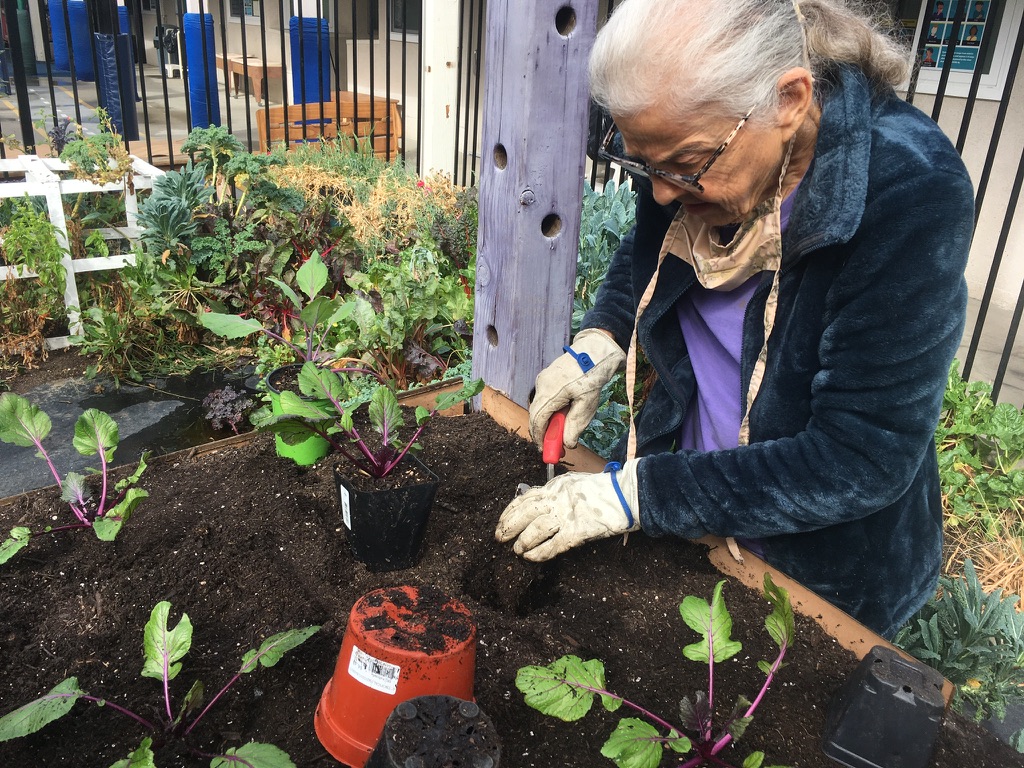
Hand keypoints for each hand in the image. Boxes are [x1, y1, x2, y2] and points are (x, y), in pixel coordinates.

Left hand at [496, 461, 639, 560]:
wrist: (627, 495)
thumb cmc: (601, 492)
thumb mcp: (572, 486)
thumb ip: (553, 495)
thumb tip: (533, 507)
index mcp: (555, 486)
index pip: (525, 498)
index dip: (509, 511)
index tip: (501, 522)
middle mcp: (558, 498)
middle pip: (525, 512)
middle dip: (509, 526)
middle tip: (499, 538)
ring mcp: (568, 514)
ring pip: (536, 529)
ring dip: (524, 541)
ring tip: (517, 550)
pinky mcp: (578, 531)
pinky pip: (553, 544)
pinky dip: (539, 552)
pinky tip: (531, 557)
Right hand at [529, 328, 625, 448]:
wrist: (594, 350)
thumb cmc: (592, 375)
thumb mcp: (587, 404)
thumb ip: (575, 425)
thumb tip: (567, 444)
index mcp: (550, 392)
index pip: (537, 419)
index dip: (539, 437)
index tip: (545, 450)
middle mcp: (542, 385)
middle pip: (536, 414)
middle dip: (544, 432)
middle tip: (557, 446)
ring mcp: (542, 380)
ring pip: (540, 407)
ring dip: (548, 421)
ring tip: (563, 430)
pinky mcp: (546, 378)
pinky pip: (544, 399)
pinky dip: (550, 410)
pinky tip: (564, 413)